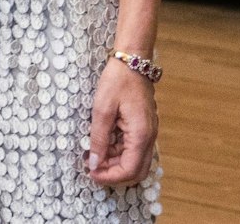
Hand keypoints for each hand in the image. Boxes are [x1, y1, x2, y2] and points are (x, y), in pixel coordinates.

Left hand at [87, 59, 157, 186]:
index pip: (129, 170)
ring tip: (92, 157)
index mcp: (141, 135)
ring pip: (134, 161)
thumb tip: (94, 163)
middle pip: (136, 171)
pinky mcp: (142, 128)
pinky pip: (132, 148)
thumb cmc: (117, 82)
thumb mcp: (102, 110)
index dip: (110, 177)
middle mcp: (148, 138)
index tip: (91, 174)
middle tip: (92, 170)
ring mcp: (147, 133)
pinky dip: (117, 152)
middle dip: (114, 175)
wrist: (132, 62)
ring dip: (115, 164)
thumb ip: (99, 139)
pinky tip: (101, 146)